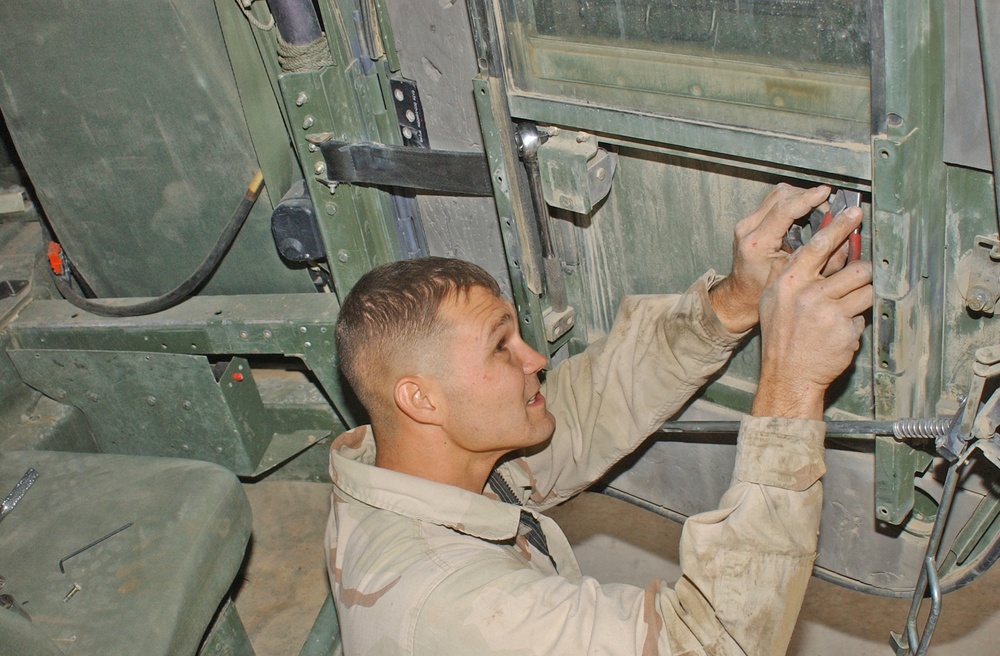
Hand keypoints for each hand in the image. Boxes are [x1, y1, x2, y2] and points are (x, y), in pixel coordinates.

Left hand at [710, 184, 846, 332]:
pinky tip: (804, 212)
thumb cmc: (765, 289)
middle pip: (781, 196)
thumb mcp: (797, 274)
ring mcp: (746, 223)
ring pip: (777, 194)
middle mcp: (748, 229)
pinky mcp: (749, 220)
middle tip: (828, 208)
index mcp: (757, 243)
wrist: (742, 294)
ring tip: (818, 209)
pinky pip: (773, 200)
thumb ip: (823, 258)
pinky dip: (792, 201)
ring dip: (800, 196)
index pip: (783, 209)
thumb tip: (847, 237)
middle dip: (808, 196)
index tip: (826, 193)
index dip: (808, 198)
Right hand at [751, 206, 873, 419]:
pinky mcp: (846, 330)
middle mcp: (809, 294)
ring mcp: (829, 313)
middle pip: (856, 269)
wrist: (788, 374)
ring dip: (862, 298)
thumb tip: (824, 247)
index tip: (855, 213)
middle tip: (859, 278)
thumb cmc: (782, 335)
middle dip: (862, 274)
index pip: (819, 245)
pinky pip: (863, 316)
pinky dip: (855, 322)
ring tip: (845, 309)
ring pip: (866, 291)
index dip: (840, 227)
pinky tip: (839, 331)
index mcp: (789, 282)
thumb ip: (796, 273)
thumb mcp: (777, 299)